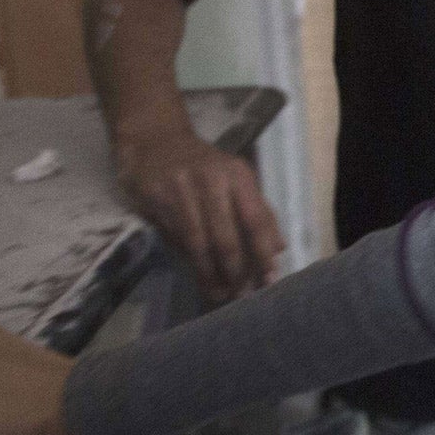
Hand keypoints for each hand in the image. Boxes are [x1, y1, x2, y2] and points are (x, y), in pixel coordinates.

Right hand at [117, 128, 284, 301]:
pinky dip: (191, 262)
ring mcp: (181, 191)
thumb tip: (280, 247)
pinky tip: (200, 276)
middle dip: (236, 271)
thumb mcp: (235, 178)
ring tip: (221, 294)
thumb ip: (259, 210)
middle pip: (226, 236)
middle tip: (243, 294)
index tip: (270, 277)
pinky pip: (178, 239)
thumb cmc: (204, 165)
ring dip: (211, 273)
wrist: (155, 140)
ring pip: (199, 243)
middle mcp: (211, 181)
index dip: (262, 251)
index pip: (255, 218)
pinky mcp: (156, 200)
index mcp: (237, 174)